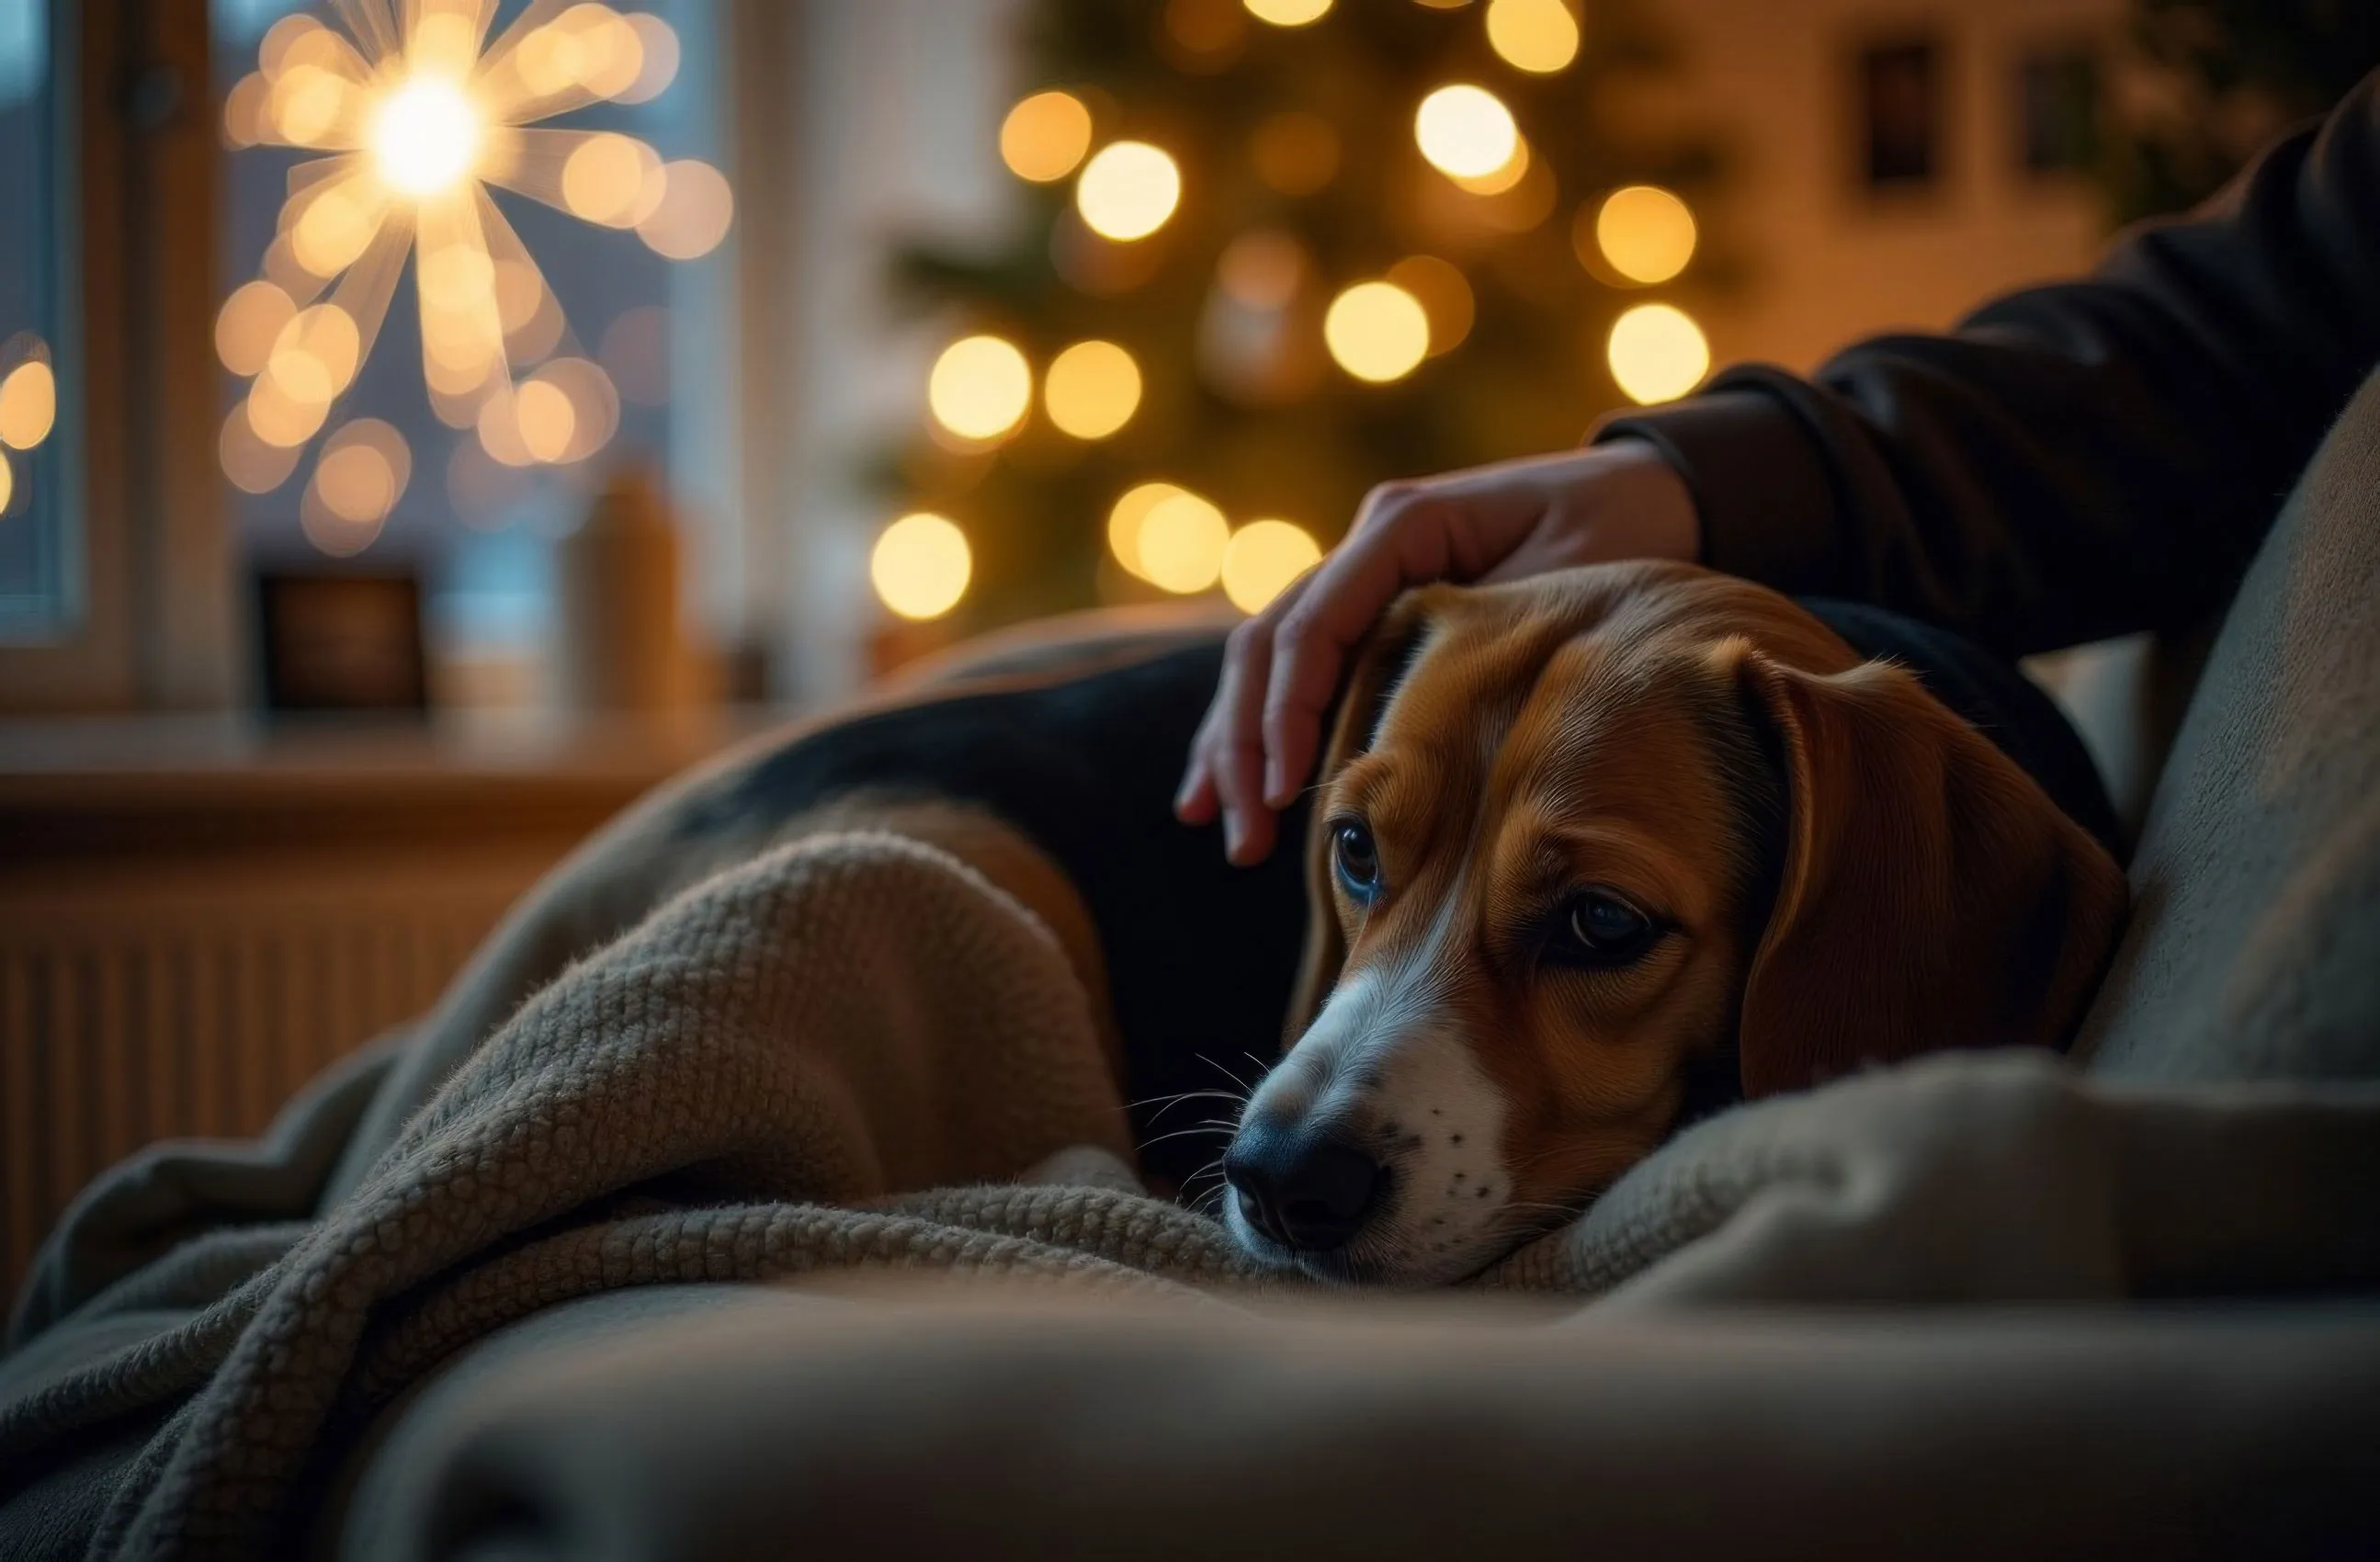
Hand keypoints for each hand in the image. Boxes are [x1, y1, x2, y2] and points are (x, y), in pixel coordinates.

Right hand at [1174, 439, 1699, 863]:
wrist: (1651, 500)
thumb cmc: (1616, 539)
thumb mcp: (1561, 581)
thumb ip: (1482, 634)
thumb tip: (1417, 728)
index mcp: (1401, 525)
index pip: (1312, 626)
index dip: (1288, 712)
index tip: (1284, 792)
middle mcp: (1365, 545)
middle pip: (1267, 645)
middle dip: (1243, 744)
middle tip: (1244, 835)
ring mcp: (1360, 575)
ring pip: (1262, 661)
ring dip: (1232, 744)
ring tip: (1213, 824)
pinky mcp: (1370, 613)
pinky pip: (1297, 672)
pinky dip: (1259, 730)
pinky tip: (1232, 791)